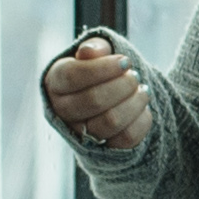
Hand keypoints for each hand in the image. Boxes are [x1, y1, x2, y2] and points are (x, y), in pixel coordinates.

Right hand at [38, 35, 150, 150]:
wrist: (108, 98)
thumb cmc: (100, 70)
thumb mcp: (96, 53)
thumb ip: (93, 48)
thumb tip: (88, 52)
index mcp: (56, 83)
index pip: (73, 76)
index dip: (103, 68)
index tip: (125, 62)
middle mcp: (62, 111)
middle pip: (94, 100)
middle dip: (122, 85)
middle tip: (134, 76)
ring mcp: (81, 134)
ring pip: (110, 121)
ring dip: (134, 102)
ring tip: (142, 89)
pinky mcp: (103, 149)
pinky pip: (126, 138)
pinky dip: (141, 119)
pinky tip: (142, 105)